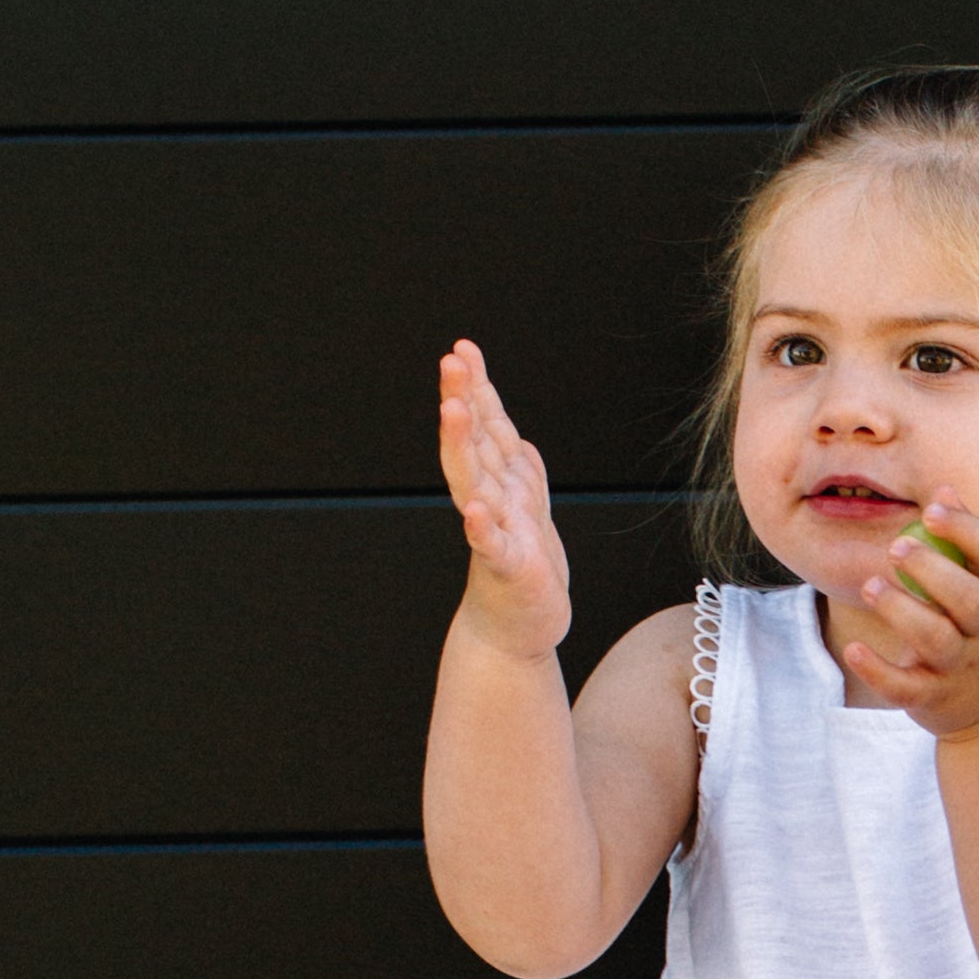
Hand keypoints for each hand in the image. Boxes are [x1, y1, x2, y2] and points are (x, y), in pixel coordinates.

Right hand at [439, 338, 569, 658]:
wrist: (517, 629)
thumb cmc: (521, 570)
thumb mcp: (528, 511)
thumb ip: (519, 472)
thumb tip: (515, 436)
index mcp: (499, 484)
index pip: (485, 428)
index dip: (477, 389)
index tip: (464, 349)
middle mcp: (490, 501)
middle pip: (472, 444)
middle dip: (462, 401)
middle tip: (450, 362)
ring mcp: (495, 533)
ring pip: (475, 484)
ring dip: (462, 447)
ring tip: (453, 411)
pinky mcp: (505, 569)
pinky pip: (492, 546)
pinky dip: (482, 529)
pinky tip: (474, 511)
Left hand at [842, 493, 978, 739]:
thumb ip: (965, 543)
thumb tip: (944, 488)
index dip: (968, 531)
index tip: (933, 510)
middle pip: (969, 599)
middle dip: (934, 570)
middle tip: (896, 547)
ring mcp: (958, 667)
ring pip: (937, 640)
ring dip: (903, 612)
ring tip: (871, 586)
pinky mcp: (931, 698)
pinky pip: (905, 687)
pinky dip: (879, 670)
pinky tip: (854, 650)